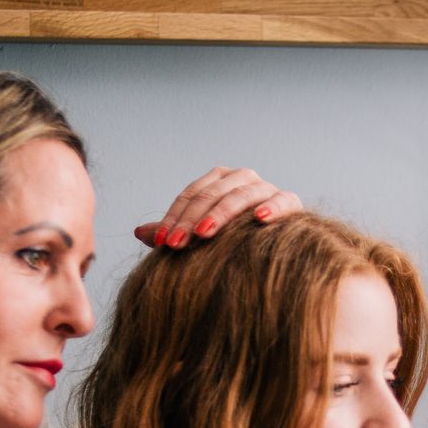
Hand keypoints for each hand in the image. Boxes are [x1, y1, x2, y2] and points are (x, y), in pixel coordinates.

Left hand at [133, 167, 301, 248]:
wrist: (279, 248)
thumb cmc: (234, 241)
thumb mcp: (201, 236)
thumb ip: (175, 231)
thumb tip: (138, 232)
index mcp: (219, 181)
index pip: (191, 195)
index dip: (173, 217)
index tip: (161, 242)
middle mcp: (242, 178)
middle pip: (211, 194)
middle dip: (190, 220)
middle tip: (175, 244)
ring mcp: (266, 188)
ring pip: (240, 195)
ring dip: (221, 214)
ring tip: (204, 234)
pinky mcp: (290, 201)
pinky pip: (282, 201)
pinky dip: (272, 207)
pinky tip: (260, 219)